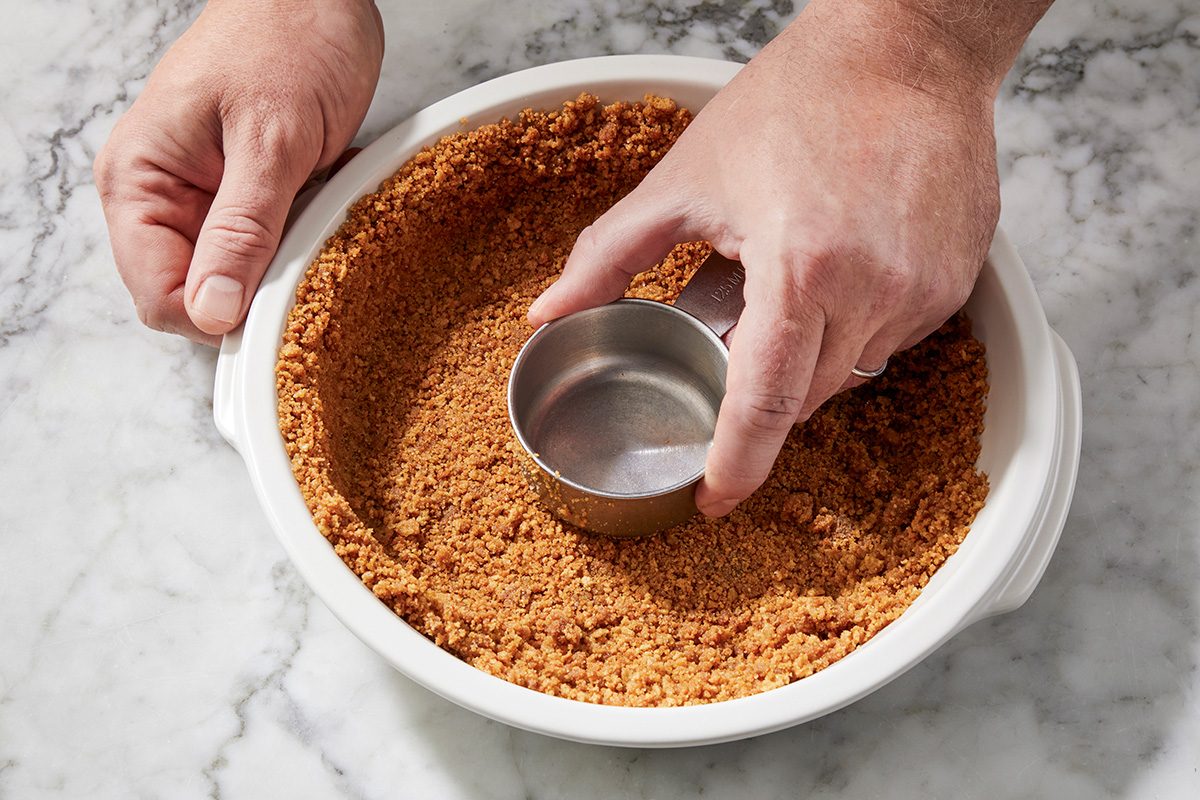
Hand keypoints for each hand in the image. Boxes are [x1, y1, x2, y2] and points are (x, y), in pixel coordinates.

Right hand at [94, 0, 383, 344]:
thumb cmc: (287, 40)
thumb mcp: (270, 141)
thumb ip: (241, 230)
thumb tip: (212, 312)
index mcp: (142, 182)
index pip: (159, 296)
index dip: (215, 318)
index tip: (274, 308)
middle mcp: (166, 197)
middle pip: (201, 295)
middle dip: (260, 291)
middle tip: (308, 253)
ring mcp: (209, 198)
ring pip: (245, 276)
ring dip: (291, 263)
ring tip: (321, 214)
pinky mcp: (252, 195)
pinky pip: (277, 247)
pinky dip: (309, 236)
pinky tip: (330, 199)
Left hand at [528, 1, 1013, 515]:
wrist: (908, 49)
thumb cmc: (796, 98)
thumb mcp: (685, 177)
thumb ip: (607, 257)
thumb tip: (546, 314)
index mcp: (799, 268)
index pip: (762, 404)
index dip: (734, 467)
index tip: (710, 500)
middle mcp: (872, 290)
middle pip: (803, 400)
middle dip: (759, 397)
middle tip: (734, 342)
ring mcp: (922, 291)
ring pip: (848, 375)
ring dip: (804, 359)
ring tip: (785, 286)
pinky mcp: (954, 284)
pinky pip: (890, 342)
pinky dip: (851, 330)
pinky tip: (834, 271)